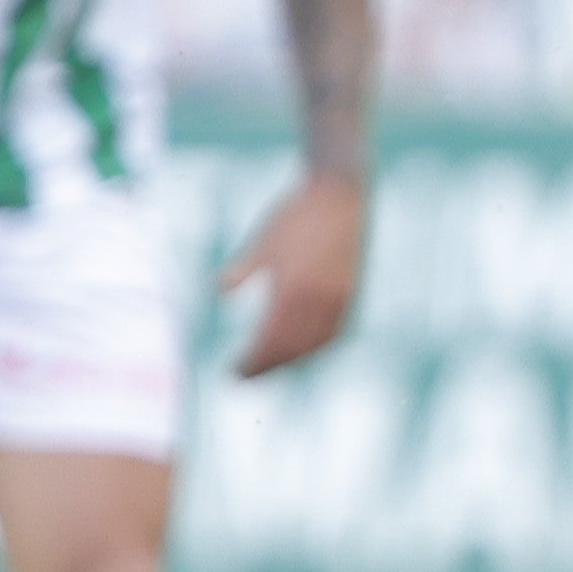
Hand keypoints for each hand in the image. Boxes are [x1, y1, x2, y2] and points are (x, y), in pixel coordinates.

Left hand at [219, 166, 366, 378]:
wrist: (340, 192)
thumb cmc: (295, 213)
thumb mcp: (263, 240)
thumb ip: (242, 269)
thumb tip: (220, 291)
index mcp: (293, 288)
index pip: (269, 340)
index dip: (251, 362)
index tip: (232, 373)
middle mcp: (319, 299)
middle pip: (291, 349)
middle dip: (267, 367)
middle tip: (243, 378)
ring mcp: (340, 298)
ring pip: (314, 345)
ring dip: (290, 362)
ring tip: (269, 368)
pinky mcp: (352, 293)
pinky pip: (333, 333)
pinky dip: (315, 347)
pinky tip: (301, 349)